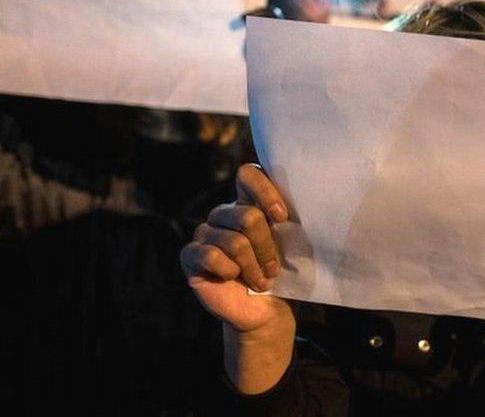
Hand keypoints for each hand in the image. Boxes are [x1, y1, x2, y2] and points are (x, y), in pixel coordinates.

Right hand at [180, 164, 290, 332]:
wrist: (264, 309)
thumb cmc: (279, 273)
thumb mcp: (290, 244)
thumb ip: (286, 220)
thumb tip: (294, 207)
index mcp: (247, 202)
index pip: (248, 174)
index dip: (265, 191)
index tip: (282, 217)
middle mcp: (224, 214)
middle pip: (248, 216)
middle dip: (267, 247)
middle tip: (273, 268)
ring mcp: (204, 233)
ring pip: (234, 241)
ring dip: (254, 267)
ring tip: (261, 281)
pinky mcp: (190, 255)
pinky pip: (212, 256)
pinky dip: (230, 272)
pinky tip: (233, 278)